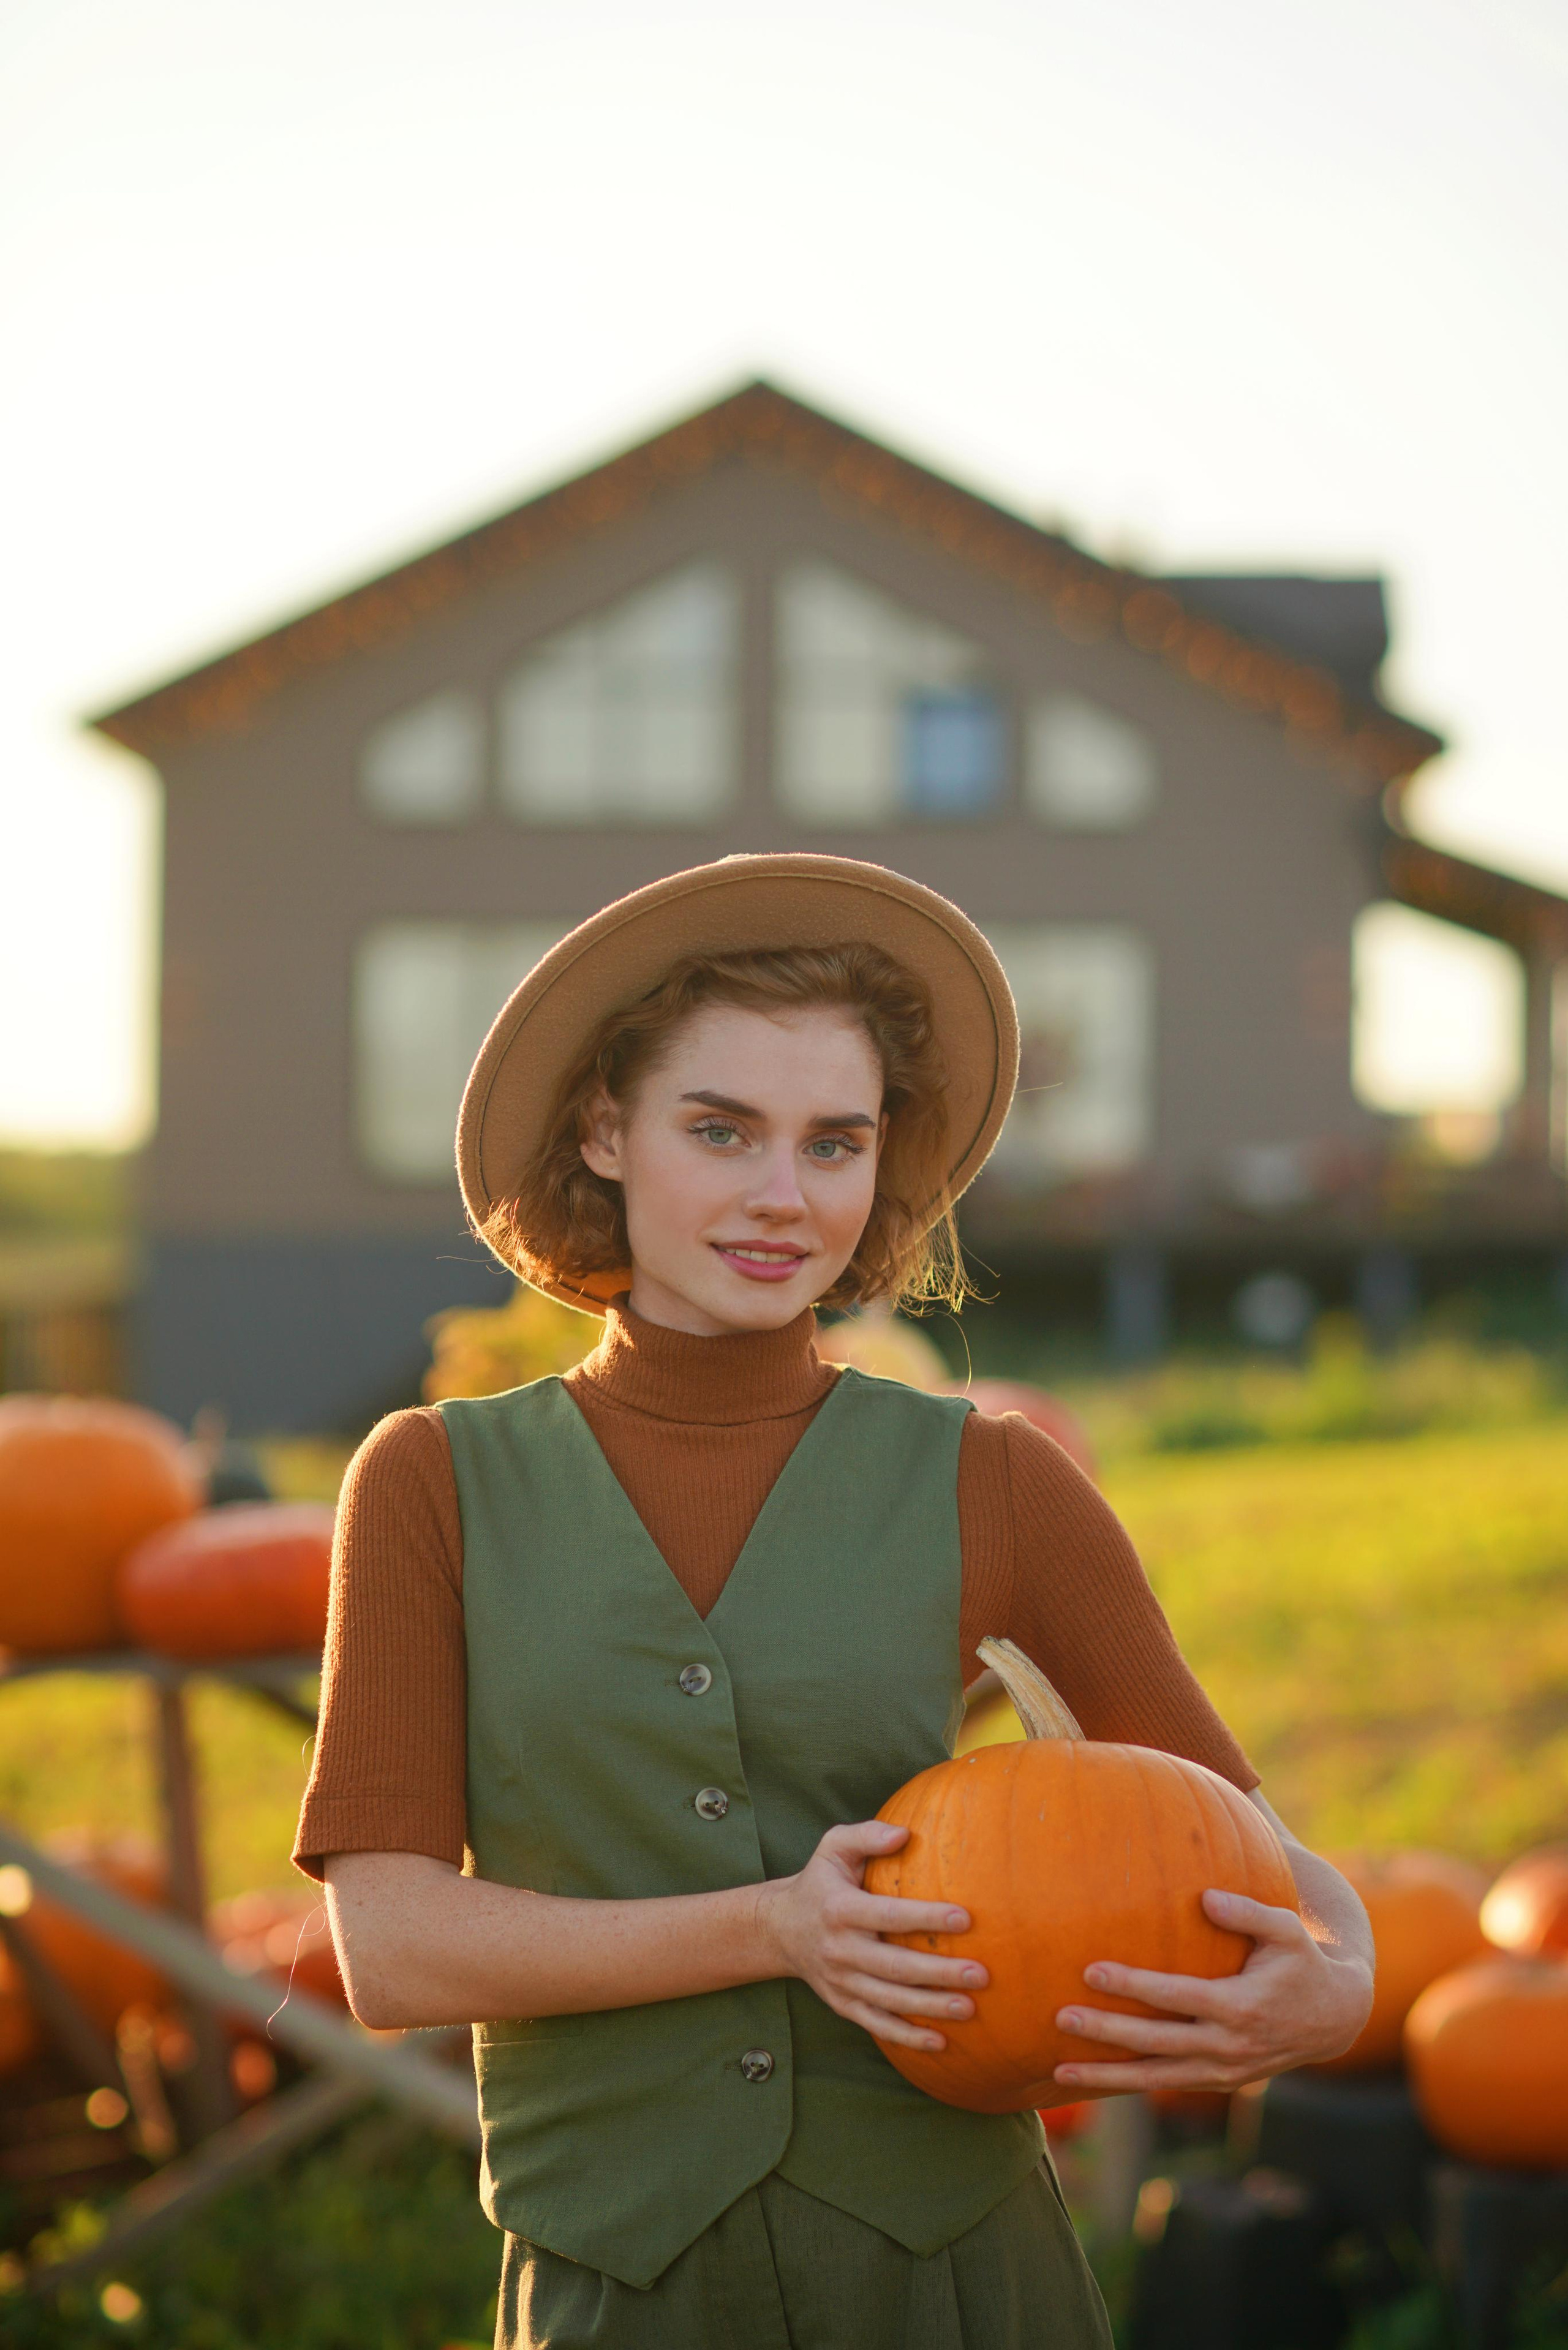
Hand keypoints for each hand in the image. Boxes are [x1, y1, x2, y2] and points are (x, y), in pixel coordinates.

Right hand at [756, 1820, 988, 2051]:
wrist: (779, 1929)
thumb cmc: (820, 1881)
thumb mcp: (834, 1847)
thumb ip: (867, 1835)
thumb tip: (905, 1834)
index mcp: (840, 1909)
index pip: (889, 1915)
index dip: (926, 1917)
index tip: (965, 1919)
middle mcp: (839, 1949)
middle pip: (894, 1967)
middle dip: (939, 1973)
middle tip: (980, 1974)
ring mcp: (840, 1981)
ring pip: (890, 2000)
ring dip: (930, 2007)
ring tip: (970, 2007)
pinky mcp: (842, 2004)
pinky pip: (876, 2024)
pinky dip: (907, 2037)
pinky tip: (940, 2042)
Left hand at [1050, 1888, 1375, 2093]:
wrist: (1333, 2017)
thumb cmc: (1302, 1961)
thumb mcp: (1286, 1929)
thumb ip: (1247, 1912)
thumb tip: (1205, 1897)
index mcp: (1241, 2006)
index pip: (1177, 1998)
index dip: (1134, 1986)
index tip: (1092, 1971)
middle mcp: (1229, 2046)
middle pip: (1157, 2043)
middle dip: (1107, 2033)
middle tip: (1061, 2017)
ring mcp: (1223, 2070)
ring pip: (1156, 2078)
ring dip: (1108, 2077)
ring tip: (1059, 2070)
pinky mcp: (1219, 2082)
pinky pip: (1167, 2086)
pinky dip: (1130, 2086)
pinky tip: (1092, 2080)